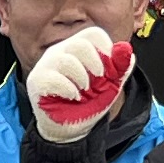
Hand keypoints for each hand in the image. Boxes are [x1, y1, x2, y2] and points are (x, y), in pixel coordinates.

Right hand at [25, 29, 132, 143]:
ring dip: (82, 78)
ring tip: (84, 92)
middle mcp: (60, 51)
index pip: (93, 34)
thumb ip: (120, 67)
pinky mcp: (37, 80)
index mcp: (78, 47)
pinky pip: (54, 78)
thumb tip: (126, 48)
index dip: (106, 50)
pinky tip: (72, 97)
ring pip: (66, 60)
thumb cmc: (89, 102)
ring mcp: (46, 65)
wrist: (72, 128)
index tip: (109, 70)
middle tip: (98, 81)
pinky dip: (69, 90)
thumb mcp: (111, 85)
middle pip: (80, 44)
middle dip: (95, 64)